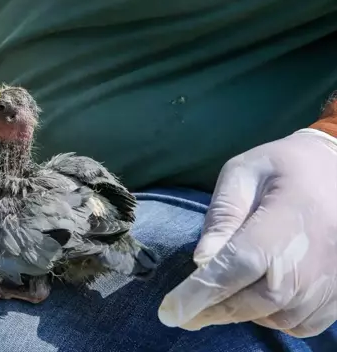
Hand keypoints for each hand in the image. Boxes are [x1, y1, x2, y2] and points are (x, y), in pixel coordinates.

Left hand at [158, 129, 336, 337]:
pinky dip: (273, 320)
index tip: (171, 310)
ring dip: (243, 314)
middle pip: (258, 300)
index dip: (204, 291)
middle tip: (183, 312)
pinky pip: (302, 324)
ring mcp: (332, 279)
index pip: (240, 265)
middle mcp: (317, 255)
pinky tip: (255, 300)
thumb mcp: (243, 174)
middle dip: (214, 310)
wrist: (335, 167)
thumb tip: (201, 261)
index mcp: (288, 218)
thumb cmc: (282, 166)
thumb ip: (222, 216)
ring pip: (279, 318)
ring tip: (219, 297)